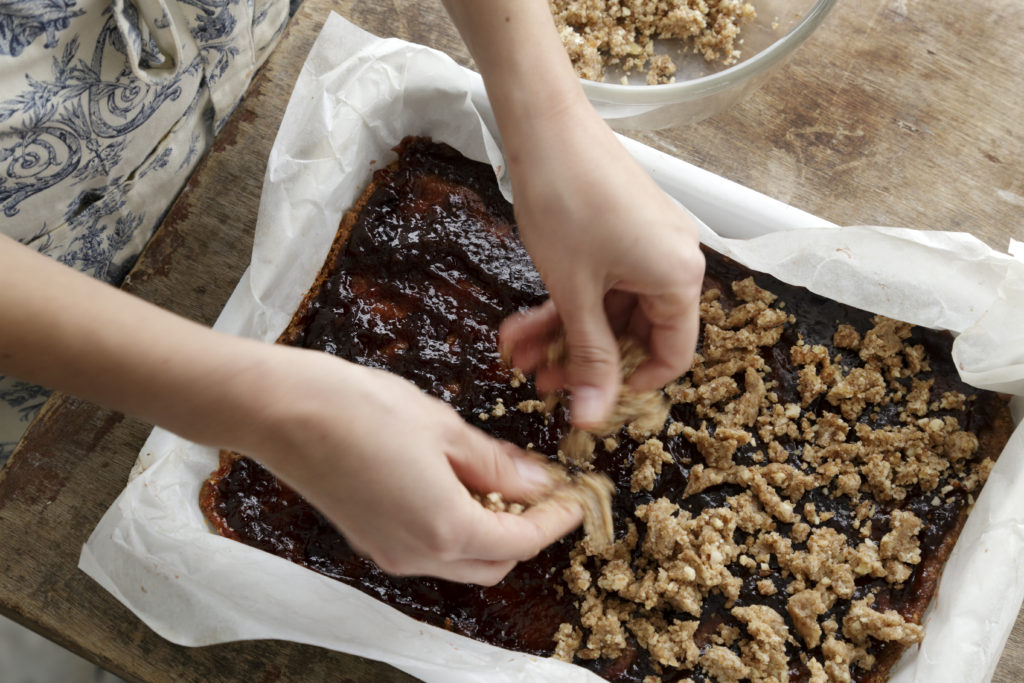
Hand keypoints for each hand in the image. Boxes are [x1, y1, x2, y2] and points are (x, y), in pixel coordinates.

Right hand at [241, 344, 583, 584]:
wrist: (283, 411)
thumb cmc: (360, 410)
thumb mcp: (444, 428)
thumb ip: (495, 463)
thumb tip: (534, 481)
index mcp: (447, 528)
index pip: (522, 540)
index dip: (555, 520)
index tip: (575, 500)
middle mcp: (419, 555)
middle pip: (495, 562)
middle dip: (526, 532)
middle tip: (544, 492)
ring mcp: (390, 552)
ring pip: (461, 560)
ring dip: (491, 533)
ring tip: (504, 484)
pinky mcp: (369, 539)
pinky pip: (429, 550)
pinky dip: (457, 529)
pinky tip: (460, 487)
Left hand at [499, 107, 704, 428]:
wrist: (545, 126)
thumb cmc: (565, 200)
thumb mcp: (574, 292)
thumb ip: (588, 357)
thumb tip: (593, 417)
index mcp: (679, 280)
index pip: (672, 355)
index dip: (630, 384)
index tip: (589, 397)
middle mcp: (674, 262)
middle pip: (635, 333)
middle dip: (583, 358)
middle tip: (539, 379)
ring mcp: (648, 244)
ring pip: (609, 309)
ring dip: (564, 333)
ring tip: (518, 352)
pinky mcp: (624, 230)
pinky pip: (602, 281)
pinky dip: (567, 302)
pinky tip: (523, 323)